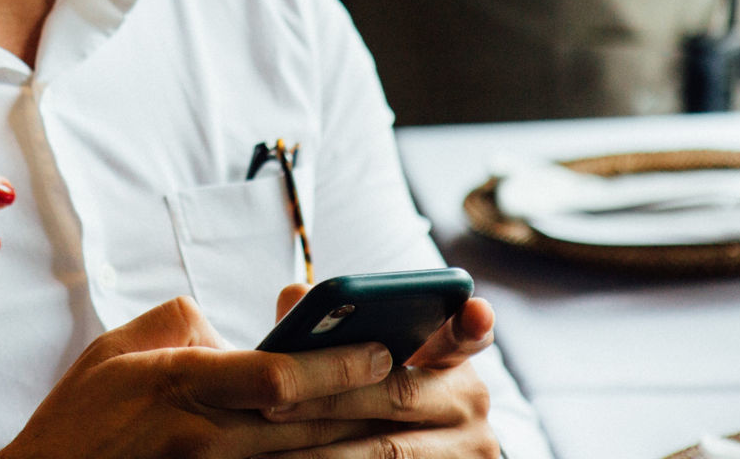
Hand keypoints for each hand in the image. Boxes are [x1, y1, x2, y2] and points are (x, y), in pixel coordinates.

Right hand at [0, 297, 393, 458]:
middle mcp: (204, 434)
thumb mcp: (119, 345)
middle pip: (307, 422)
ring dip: (359, 443)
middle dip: (370, 403)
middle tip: (424, 384)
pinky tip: (353, 455)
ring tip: (408, 425)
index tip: (382, 347)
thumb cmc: (80, 412)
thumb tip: (236, 325)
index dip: (336, 364)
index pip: (277, 376)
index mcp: (181, 381)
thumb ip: (184, 323)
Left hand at [258, 284, 499, 458]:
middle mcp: (470, 400)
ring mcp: (467, 449)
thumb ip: (331, 324)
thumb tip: (297, 297)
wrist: (388, 450)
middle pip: (398, 394)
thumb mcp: (358, 357)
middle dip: (329, 399)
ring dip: (321, 450)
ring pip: (387, 450)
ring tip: (266, 449)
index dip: (472, 323)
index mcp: (452, 355)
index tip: (473, 311)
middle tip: (269, 405)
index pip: (469, 332)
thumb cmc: (362, 391)